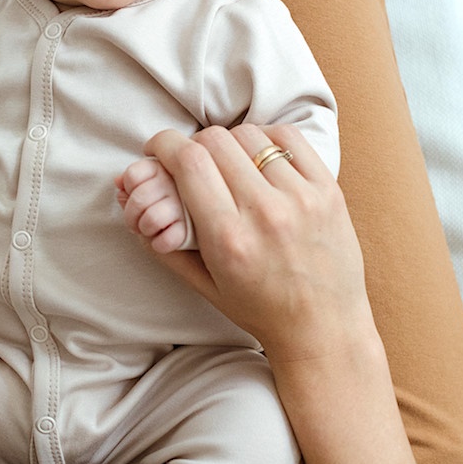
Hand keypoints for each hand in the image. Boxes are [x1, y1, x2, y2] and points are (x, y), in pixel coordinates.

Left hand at [116, 157, 191, 252]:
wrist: (210, 221)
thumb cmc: (176, 199)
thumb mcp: (155, 183)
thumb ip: (136, 181)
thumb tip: (118, 182)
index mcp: (166, 167)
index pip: (132, 174)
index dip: (128, 190)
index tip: (135, 197)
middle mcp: (178, 182)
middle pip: (138, 199)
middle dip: (131, 216)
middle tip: (136, 222)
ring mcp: (187, 205)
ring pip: (150, 219)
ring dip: (145, 230)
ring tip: (150, 230)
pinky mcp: (194, 229)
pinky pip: (166, 240)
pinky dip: (160, 244)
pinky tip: (163, 241)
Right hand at [142, 123, 373, 364]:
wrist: (324, 329)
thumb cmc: (261, 311)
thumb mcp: (204, 286)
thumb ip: (165, 245)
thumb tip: (134, 201)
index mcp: (228, 239)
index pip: (187, 161)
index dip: (164, 145)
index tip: (158, 149)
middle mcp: (265, 213)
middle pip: (214, 141)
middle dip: (194, 145)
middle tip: (192, 160)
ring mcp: (301, 198)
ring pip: (250, 135)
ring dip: (230, 143)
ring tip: (229, 163)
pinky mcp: (328, 190)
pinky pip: (290, 138)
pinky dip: (269, 139)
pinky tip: (262, 159)